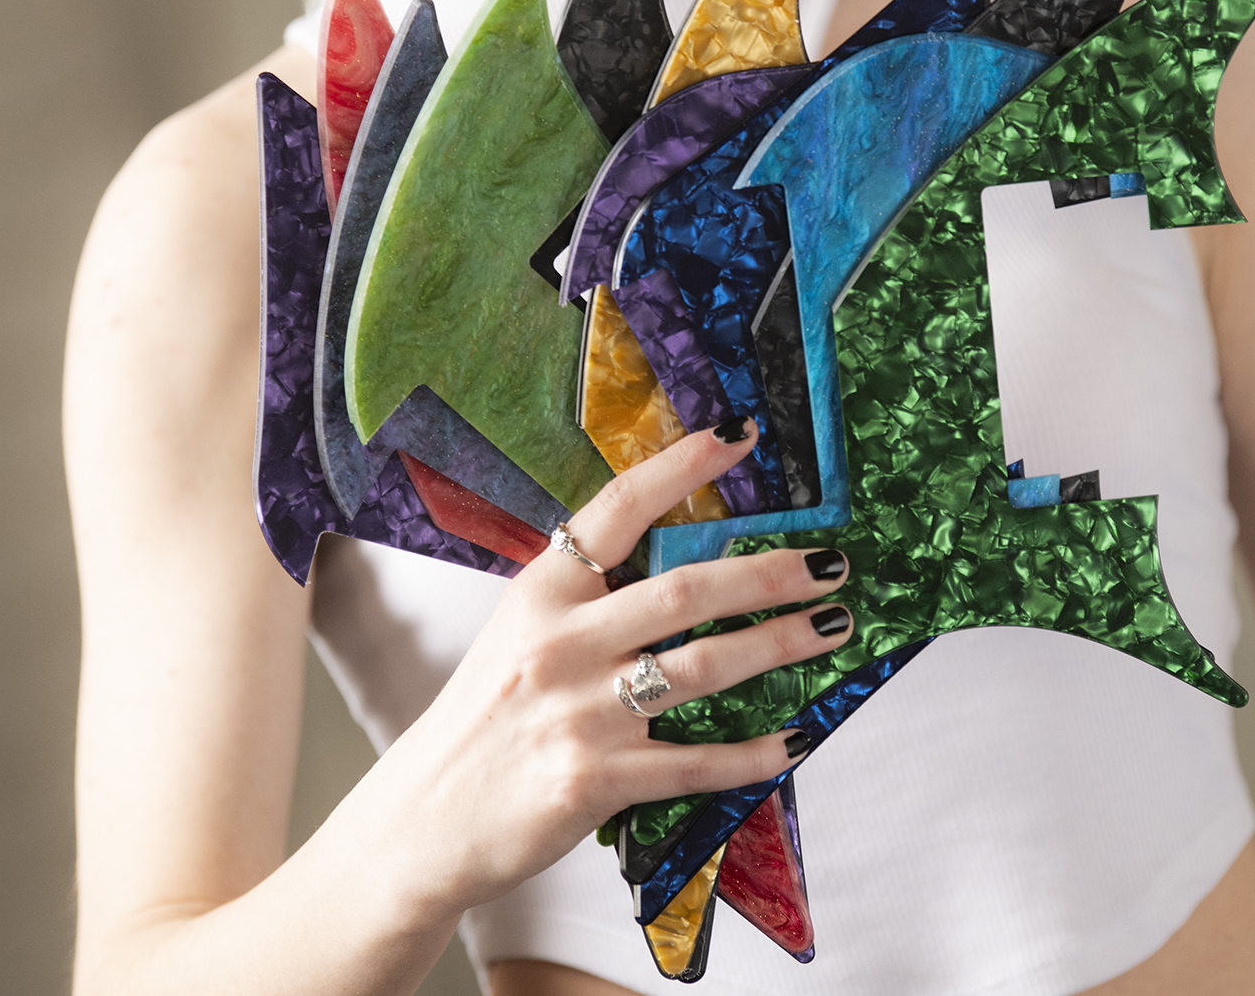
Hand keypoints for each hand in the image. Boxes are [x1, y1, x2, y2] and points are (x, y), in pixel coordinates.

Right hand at [330, 417, 851, 926]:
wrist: (422, 821)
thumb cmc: (482, 720)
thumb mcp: (518, 635)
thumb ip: (586, 598)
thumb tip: (680, 564)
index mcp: (540, 594)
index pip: (617, 509)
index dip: (682, 466)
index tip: (740, 433)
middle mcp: (560, 645)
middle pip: (686, 591)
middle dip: (770, 573)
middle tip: (830, 564)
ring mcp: (580, 715)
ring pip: (705, 668)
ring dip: (781, 645)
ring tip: (831, 628)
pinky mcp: (595, 782)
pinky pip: (696, 762)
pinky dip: (754, 752)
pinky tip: (797, 739)